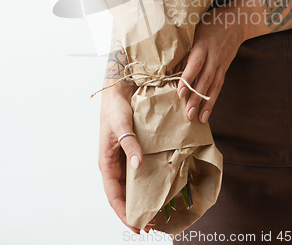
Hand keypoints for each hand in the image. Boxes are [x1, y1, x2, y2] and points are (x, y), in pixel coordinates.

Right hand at [98, 79, 153, 233]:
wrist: (120, 90)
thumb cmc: (115, 107)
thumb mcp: (121, 125)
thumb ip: (129, 144)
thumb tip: (138, 165)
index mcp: (106, 162)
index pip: (114, 195)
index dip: (124, 213)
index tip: (138, 226)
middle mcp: (115, 164)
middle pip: (124, 195)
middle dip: (136, 211)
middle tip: (153, 225)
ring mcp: (125, 158)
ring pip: (133, 185)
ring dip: (144, 198)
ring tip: (159, 212)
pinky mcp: (135, 151)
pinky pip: (141, 171)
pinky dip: (149, 182)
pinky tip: (161, 186)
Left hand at [177, 5, 245, 122]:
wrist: (237, 20)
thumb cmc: (210, 22)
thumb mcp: (195, 26)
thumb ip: (184, 41)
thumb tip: (163, 55)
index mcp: (204, 43)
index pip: (196, 63)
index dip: (188, 78)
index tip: (180, 92)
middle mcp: (214, 55)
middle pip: (205, 79)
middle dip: (196, 97)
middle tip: (187, 114)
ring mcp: (221, 62)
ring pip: (214, 85)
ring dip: (206, 103)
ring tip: (198, 119)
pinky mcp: (225, 67)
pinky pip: (219, 85)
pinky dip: (213, 99)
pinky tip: (206, 111)